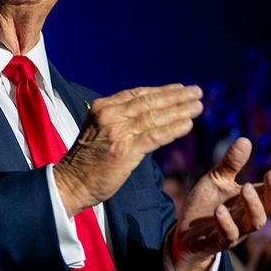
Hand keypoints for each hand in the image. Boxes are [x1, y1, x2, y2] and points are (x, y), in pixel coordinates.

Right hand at [53, 84, 202, 213]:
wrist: (73, 182)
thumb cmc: (88, 160)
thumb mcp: (99, 129)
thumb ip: (119, 119)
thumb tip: (147, 114)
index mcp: (102, 107)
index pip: (137, 94)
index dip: (161, 90)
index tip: (179, 88)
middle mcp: (110, 115)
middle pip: (149, 102)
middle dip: (176, 97)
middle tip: (196, 92)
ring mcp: (117, 132)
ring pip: (155, 117)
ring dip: (180, 111)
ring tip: (198, 106)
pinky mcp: (125, 150)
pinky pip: (155, 136)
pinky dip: (173, 129)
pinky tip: (188, 125)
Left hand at [171, 138, 270, 270]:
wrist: (185, 232)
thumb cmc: (206, 204)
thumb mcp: (216, 179)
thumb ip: (231, 163)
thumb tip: (245, 139)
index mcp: (251, 200)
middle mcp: (248, 216)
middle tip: (270, 173)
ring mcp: (237, 230)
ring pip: (255, 222)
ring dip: (253, 205)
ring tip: (245, 187)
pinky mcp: (219, 241)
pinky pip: (229, 235)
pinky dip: (226, 223)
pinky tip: (220, 210)